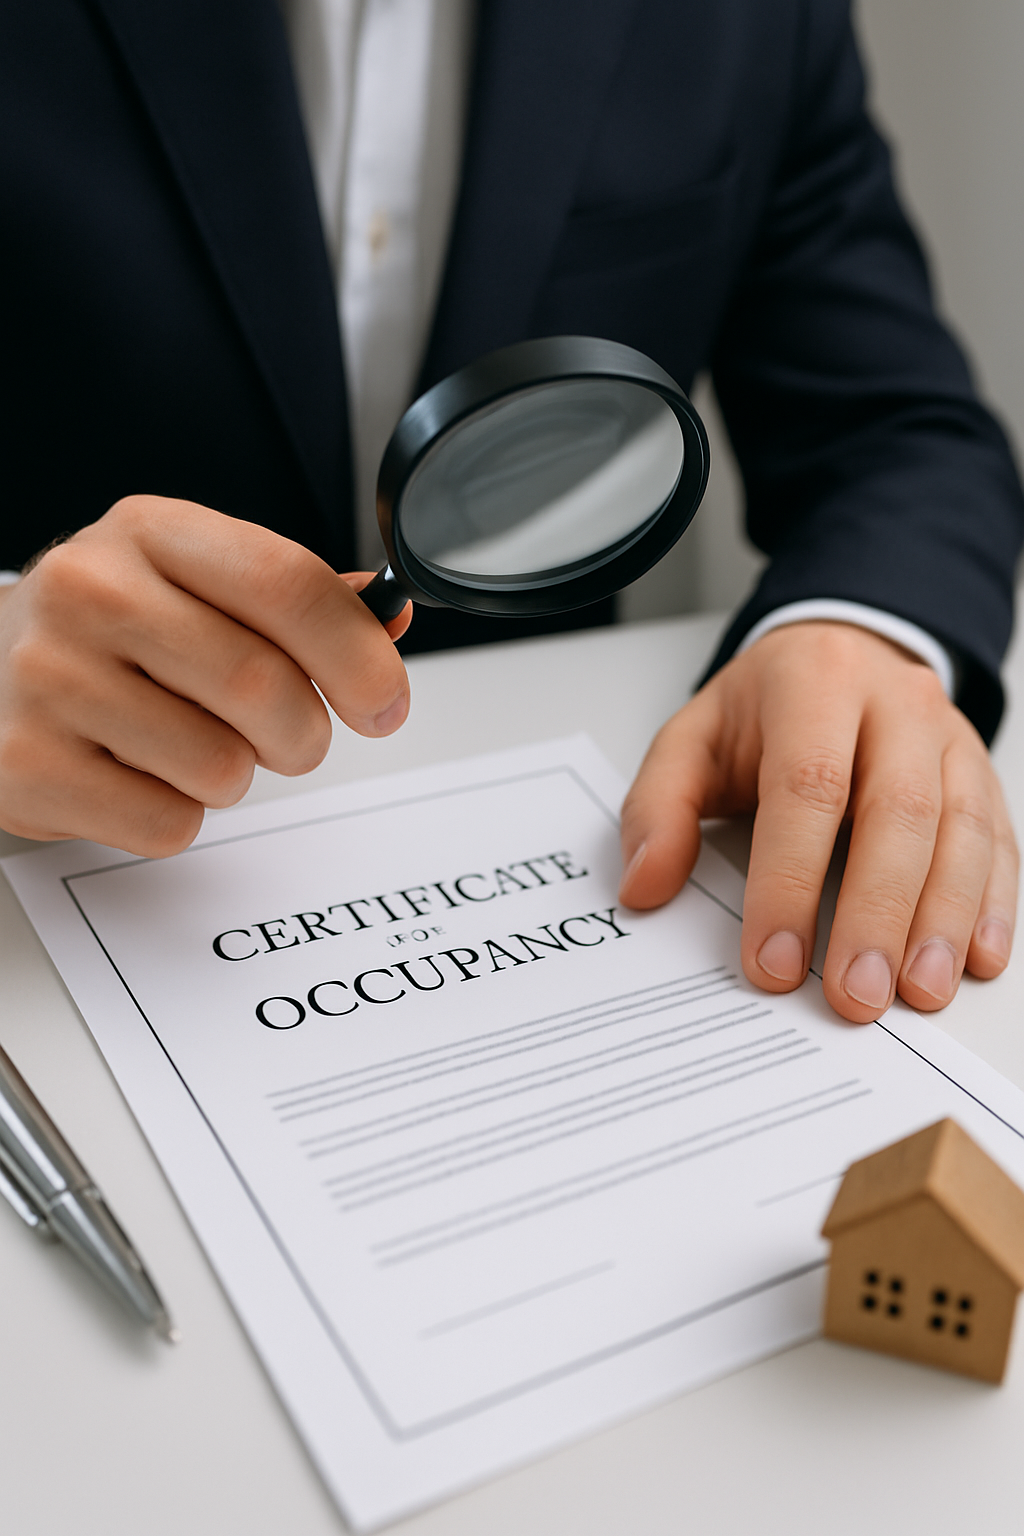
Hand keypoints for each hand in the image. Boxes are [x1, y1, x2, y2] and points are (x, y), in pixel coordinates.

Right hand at [0, 496, 411, 854]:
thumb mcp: (193, 585)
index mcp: (152, 532)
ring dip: (232, 777)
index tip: (384, 702)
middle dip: (302, 734)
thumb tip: (388, 617)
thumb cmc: (110, 634)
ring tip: (183, 744)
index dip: (359, 655)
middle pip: (265, 686)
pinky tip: (134, 774)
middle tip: (285, 738)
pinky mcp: (27, 764)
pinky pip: (168, 823)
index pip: (288, 583)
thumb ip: (294, 601)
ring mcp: (49, 677)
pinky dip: (175, 816)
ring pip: (222, 767)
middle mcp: (91, 590)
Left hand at [619, 622, 1017, 1021]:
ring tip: (917, 992)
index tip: (775, 960)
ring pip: (961, 829)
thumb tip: (645, 885)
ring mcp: (949, 738)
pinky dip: (992, 904)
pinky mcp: (981, 774)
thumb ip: (658, 809)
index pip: (808, 785)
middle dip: (878, 913)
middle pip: (898, 810)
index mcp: (814, 682)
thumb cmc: (763, 712)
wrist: (836, 655)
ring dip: (943, 920)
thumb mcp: (690, 739)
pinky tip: (976, 958)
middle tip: (856, 995)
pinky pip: (999, 840)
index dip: (791, 879)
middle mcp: (896, 703)